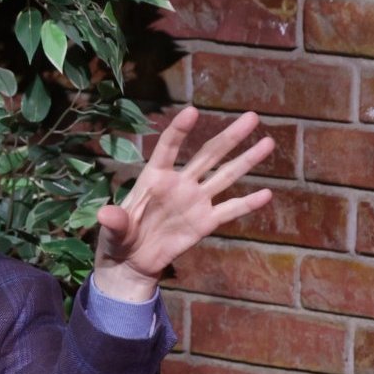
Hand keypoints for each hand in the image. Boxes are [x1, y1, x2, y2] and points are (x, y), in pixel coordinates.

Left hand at [93, 107, 274, 300]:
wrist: (132, 262)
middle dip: (230, 136)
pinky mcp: (204, 222)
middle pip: (208, 155)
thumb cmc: (118, 238)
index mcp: (154, 178)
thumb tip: (105, 215)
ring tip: (268, 142)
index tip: (192, 111)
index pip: (168, 148)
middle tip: (252, 117)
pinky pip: (229, 210)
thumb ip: (114, 221)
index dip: (179, 130)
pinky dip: (247, 204)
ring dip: (246, 160)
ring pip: (224, 176)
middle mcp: (179, 184)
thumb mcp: (112, 230)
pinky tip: (267, 194)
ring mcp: (195, 202)